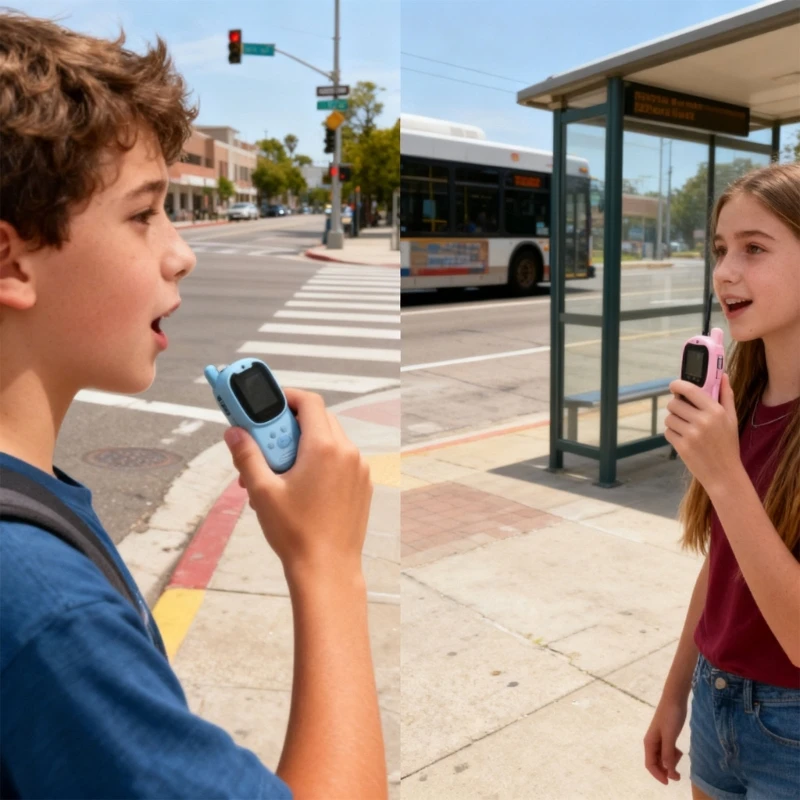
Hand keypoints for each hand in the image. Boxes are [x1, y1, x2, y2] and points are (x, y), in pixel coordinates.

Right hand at [224, 388, 372, 577]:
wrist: (328, 570)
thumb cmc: (295, 533)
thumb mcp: (262, 491)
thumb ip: (247, 456)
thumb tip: (234, 432)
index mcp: (324, 448)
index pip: (309, 402)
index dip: (286, 396)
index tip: (267, 404)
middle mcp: (347, 453)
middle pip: (318, 419)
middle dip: (289, 425)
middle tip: (265, 443)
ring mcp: (359, 469)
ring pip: (329, 441)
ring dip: (303, 446)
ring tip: (278, 473)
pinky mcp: (363, 485)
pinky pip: (340, 461)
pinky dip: (320, 462)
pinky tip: (299, 487)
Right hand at [644, 699, 686, 784]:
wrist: (675, 699)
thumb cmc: (670, 716)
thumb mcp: (669, 736)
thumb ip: (667, 753)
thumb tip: (667, 770)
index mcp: (649, 742)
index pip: (650, 764)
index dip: (658, 775)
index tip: (669, 782)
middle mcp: (652, 742)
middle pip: (656, 763)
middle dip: (666, 771)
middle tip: (679, 776)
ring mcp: (660, 739)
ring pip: (663, 758)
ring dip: (671, 762)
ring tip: (680, 757)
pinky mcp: (667, 736)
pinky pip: (668, 751)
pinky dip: (674, 755)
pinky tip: (680, 751)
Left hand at [664, 374, 741, 493]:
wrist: (724, 474)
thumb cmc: (728, 444)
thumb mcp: (731, 419)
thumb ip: (726, 395)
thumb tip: (722, 375)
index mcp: (716, 411)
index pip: (690, 390)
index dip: (677, 385)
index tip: (674, 386)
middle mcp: (703, 421)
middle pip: (674, 404)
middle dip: (676, 407)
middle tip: (683, 413)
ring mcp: (691, 434)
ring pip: (669, 418)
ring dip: (673, 421)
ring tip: (686, 428)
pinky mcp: (681, 446)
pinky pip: (667, 432)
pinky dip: (673, 434)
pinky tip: (684, 439)